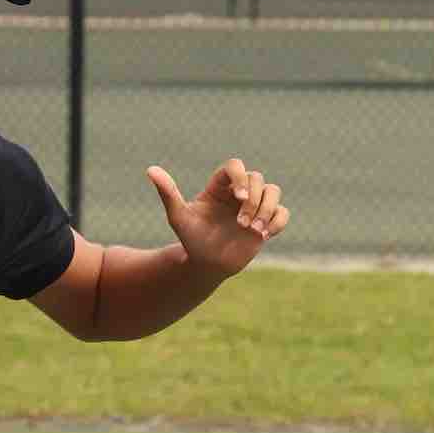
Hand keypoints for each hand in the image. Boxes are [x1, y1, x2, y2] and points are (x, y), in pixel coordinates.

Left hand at [146, 158, 288, 275]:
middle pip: (257, 178)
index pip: (235, 166)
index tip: (239, 198)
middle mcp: (239, 192)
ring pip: (274, 191)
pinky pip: (283, 213)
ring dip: (267, 209)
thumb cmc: (191, 240)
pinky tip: (264, 235)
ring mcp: (255, 206)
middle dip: (253, 200)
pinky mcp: (266, 222)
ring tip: (254, 230)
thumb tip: (150, 170)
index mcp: (220, 186)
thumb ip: (168, 193)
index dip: (241, 178)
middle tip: (241, 224)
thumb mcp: (179, 218)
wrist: (206, 265)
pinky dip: (278, 221)